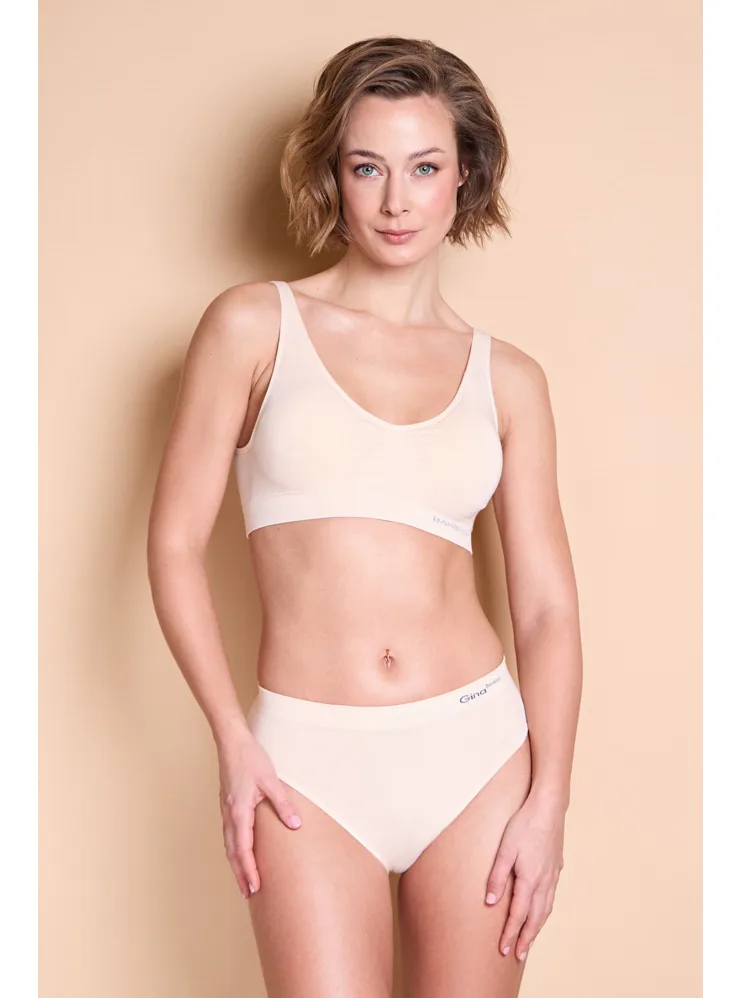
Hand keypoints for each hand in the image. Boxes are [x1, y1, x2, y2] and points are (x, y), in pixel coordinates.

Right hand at [217, 732, 302, 898]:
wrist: (231, 741)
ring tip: (244, 879)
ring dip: (236, 863)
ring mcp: (226, 810)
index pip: (243, 849)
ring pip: (228, 844)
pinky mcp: (227, 804)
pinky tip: (240, 851)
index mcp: (239, 812)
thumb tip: (296, 826)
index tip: (255, 888)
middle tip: (248, 894)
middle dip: (240, 874)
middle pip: (232, 852)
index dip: (248, 870)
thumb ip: (283, 804)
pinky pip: (229, 834)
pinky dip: (234, 849)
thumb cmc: (250, 758)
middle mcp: (229, 814)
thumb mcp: (271, 780)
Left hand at [484, 791, 565, 960]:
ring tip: (530, 941)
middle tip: (519, 956)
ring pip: (545, 910)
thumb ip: (497, 876)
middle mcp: (543, 882)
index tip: (504, 950)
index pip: (518, 914)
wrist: (548, 808)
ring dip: (537, 928)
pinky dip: (545, 912)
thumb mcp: (504, 849)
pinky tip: (542, 912)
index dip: (511, 934)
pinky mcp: (556, 868)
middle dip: (526, 938)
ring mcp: (552, 875)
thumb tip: (490, 902)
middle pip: (535, 918)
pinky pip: (551, 897)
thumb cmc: (524, 825)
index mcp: (529, 879)